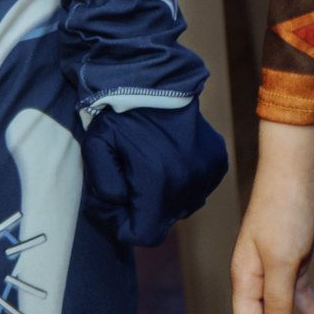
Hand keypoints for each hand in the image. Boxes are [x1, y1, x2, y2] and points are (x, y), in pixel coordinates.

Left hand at [81, 100, 228, 246]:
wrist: (154, 78)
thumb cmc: (120, 114)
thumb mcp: (96, 148)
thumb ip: (103, 188)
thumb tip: (121, 208)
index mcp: (158, 182)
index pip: (144, 235)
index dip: (123, 226)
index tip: (114, 204)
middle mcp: (188, 183)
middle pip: (162, 221)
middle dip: (141, 210)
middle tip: (127, 180)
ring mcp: (207, 174)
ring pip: (180, 207)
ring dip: (162, 197)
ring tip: (148, 166)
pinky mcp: (217, 163)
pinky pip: (196, 189)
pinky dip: (180, 181)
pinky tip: (167, 158)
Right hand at [231, 119, 313, 313]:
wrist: (298, 170)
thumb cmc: (284, 209)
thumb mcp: (282, 258)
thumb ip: (276, 297)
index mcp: (245, 276)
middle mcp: (257, 275)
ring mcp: (276, 266)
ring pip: (285, 313)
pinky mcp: (294, 258)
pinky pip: (300, 294)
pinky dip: (311, 311)